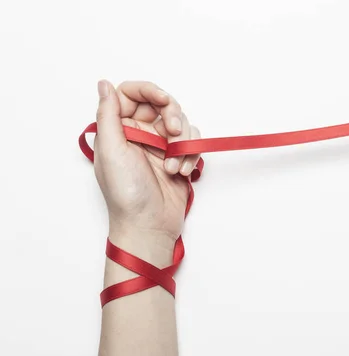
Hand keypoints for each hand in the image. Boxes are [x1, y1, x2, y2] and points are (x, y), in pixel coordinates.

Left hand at [93, 81, 201, 244]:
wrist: (149, 225)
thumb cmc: (126, 193)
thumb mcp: (111, 150)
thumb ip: (108, 114)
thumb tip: (104, 84)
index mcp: (119, 129)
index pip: (133, 94)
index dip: (150, 92)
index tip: (164, 101)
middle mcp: (140, 134)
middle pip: (162, 106)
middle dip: (173, 117)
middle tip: (173, 132)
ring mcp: (161, 147)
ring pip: (182, 123)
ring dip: (182, 141)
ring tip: (173, 164)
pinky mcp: (179, 159)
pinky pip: (193, 142)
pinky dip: (190, 155)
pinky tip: (181, 171)